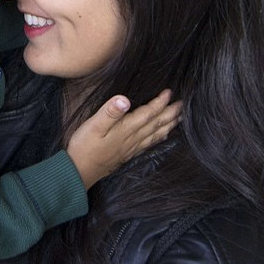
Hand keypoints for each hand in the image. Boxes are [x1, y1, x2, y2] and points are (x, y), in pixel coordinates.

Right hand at [66, 89, 181, 188]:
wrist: (80, 171)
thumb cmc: (84, 146)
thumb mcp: (93, 126)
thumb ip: (109, 112)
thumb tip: (124, 99)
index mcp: (126, 129)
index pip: (148, 113)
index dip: (160, 102)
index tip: (169, 91)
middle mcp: (133, 138)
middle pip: (156, 124)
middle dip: (170, 113)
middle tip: (183, 103)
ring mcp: (131, 147)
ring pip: (156, 134)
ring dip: (169, 125)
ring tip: (179, 117)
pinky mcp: (128, 153)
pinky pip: (149, 143)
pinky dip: (159, 137)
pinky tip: (164, 135)